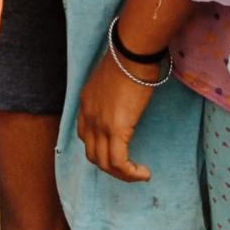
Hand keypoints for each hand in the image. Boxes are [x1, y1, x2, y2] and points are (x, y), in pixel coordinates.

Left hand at [77, 49, 157, 182]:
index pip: (84, 136)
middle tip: (130, 168)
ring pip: (105, 163)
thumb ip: (111, 95)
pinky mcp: (116, 129)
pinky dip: (131, 173)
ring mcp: (100, 123)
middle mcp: (88, 116)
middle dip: (111, 166)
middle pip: (93, 154)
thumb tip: (124, 103)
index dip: (100, 149)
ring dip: (122, 174)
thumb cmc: (127, 61)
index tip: (118, 151)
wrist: (131, 54)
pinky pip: (119, 163)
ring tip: (138, 173)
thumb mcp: (111, 80)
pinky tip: (144, 172)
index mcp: (85, 103)